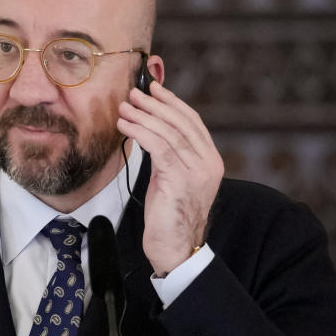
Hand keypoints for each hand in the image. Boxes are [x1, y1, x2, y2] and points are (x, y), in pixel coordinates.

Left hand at [116, 82, 223, 275]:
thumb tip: (151, 125)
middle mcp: (208, 163)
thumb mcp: (173, 177)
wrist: (175, 247)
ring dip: (143, 116)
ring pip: (168, 132)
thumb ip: (170, 153)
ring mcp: (196, 171)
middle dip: (155, 104)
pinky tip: (125, 126)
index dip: (173, 103)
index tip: (155, 89)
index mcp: (211, 161)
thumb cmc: (169, 214)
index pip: (193, 122)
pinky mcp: (179, 180)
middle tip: (134, 93)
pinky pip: (158, 147)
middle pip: (181, 122)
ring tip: (124, 108)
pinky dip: (139, 132)